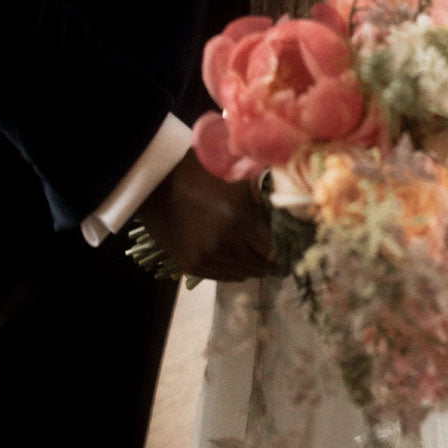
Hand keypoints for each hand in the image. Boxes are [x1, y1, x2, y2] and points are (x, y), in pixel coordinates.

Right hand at [135, 149, 275, 282]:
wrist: (155, 183)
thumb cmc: (199, 171)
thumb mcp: (236, 175)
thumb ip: (261, 193)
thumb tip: (286, 207)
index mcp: (240, 220)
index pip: (275, 249)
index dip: (286, 250)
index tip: (292, 248)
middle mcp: (226, 245)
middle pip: (261, 266)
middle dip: (272, 261)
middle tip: (280, 256)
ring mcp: (207, 259)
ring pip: (243, 274)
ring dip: (252, 266)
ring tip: (259, 257)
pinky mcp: (191, 266)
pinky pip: (223, 276)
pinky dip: (234, 269)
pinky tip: (238, 259)